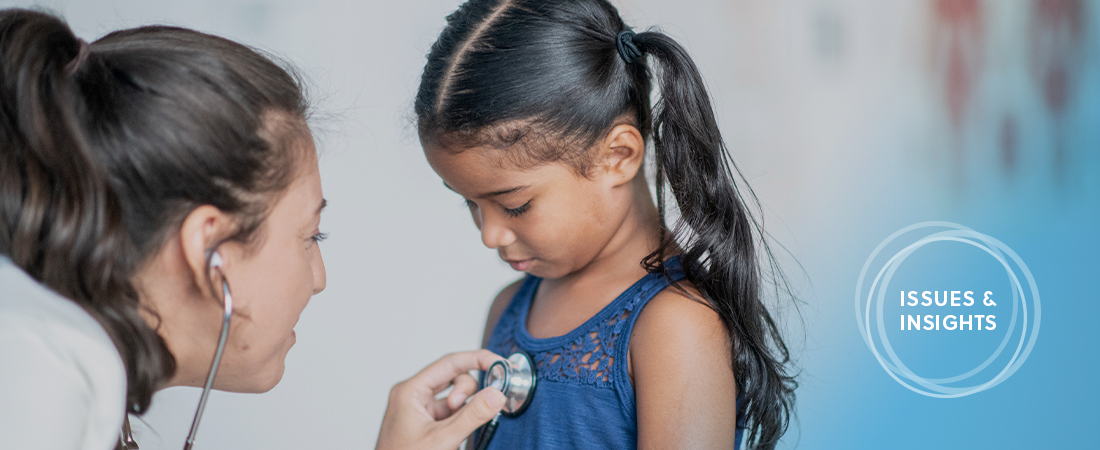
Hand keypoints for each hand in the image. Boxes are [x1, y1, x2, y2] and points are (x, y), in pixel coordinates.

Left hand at [376, 350, 506, 449]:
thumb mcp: (442, 439)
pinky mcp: (427, 424)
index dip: (477, 360)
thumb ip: (472, 415)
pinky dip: (462, 419)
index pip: (449, 363)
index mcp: (410, 391)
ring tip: (461, 430)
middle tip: (478, 408)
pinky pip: (451, 412)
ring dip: (466, 409)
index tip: (499, 363)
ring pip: (454, 396)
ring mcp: (420, 410)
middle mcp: (414, 396)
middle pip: (454, 377)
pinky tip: (460, 434)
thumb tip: (496, 394)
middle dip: (469, 392)